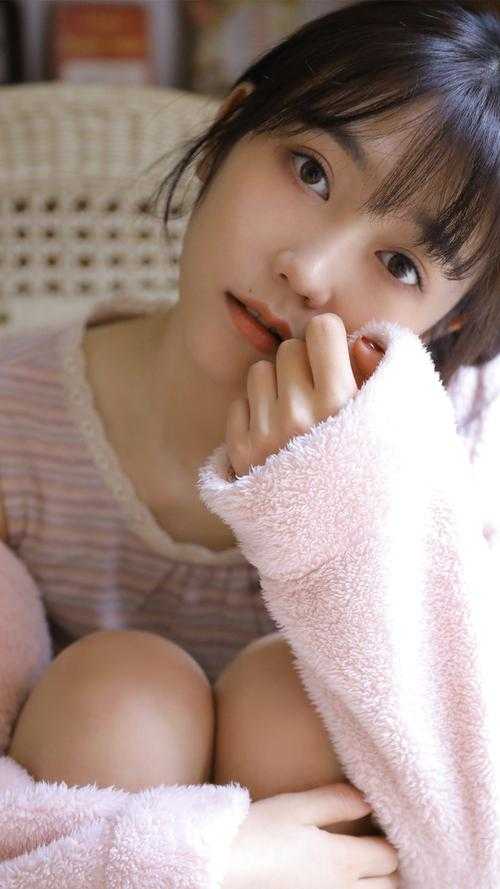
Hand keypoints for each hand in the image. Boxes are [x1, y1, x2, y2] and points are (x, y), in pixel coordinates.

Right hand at [221, 782, 398, 888]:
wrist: (219, 870)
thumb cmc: (254, 834)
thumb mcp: (294, 807)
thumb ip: (335, 801)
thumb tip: (368, 799)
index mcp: (342, 861)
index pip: (388, 856)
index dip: (385, 839)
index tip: (373, 827)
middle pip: (389, 886)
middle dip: (384, 866)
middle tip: (369, 849)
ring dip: (373, 885)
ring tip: (357, 869)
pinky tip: (332, 881)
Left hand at [226, 314, 384, 477]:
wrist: (337, 543)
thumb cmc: (369, 473)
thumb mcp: (392, 426)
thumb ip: (377, 375)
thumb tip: (359, 338)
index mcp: (342, 404)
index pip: (321, 328)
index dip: (329, 341)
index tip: (334, 359)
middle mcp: (300, 416)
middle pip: (288, 349)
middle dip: (302, 366)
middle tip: (318, 396)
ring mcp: (267, 434)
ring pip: (259, 371)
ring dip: (276, 387)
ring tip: (297, 418)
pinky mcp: (241, 452)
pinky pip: (239, 403)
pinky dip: (255, 415)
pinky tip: (277, 440)